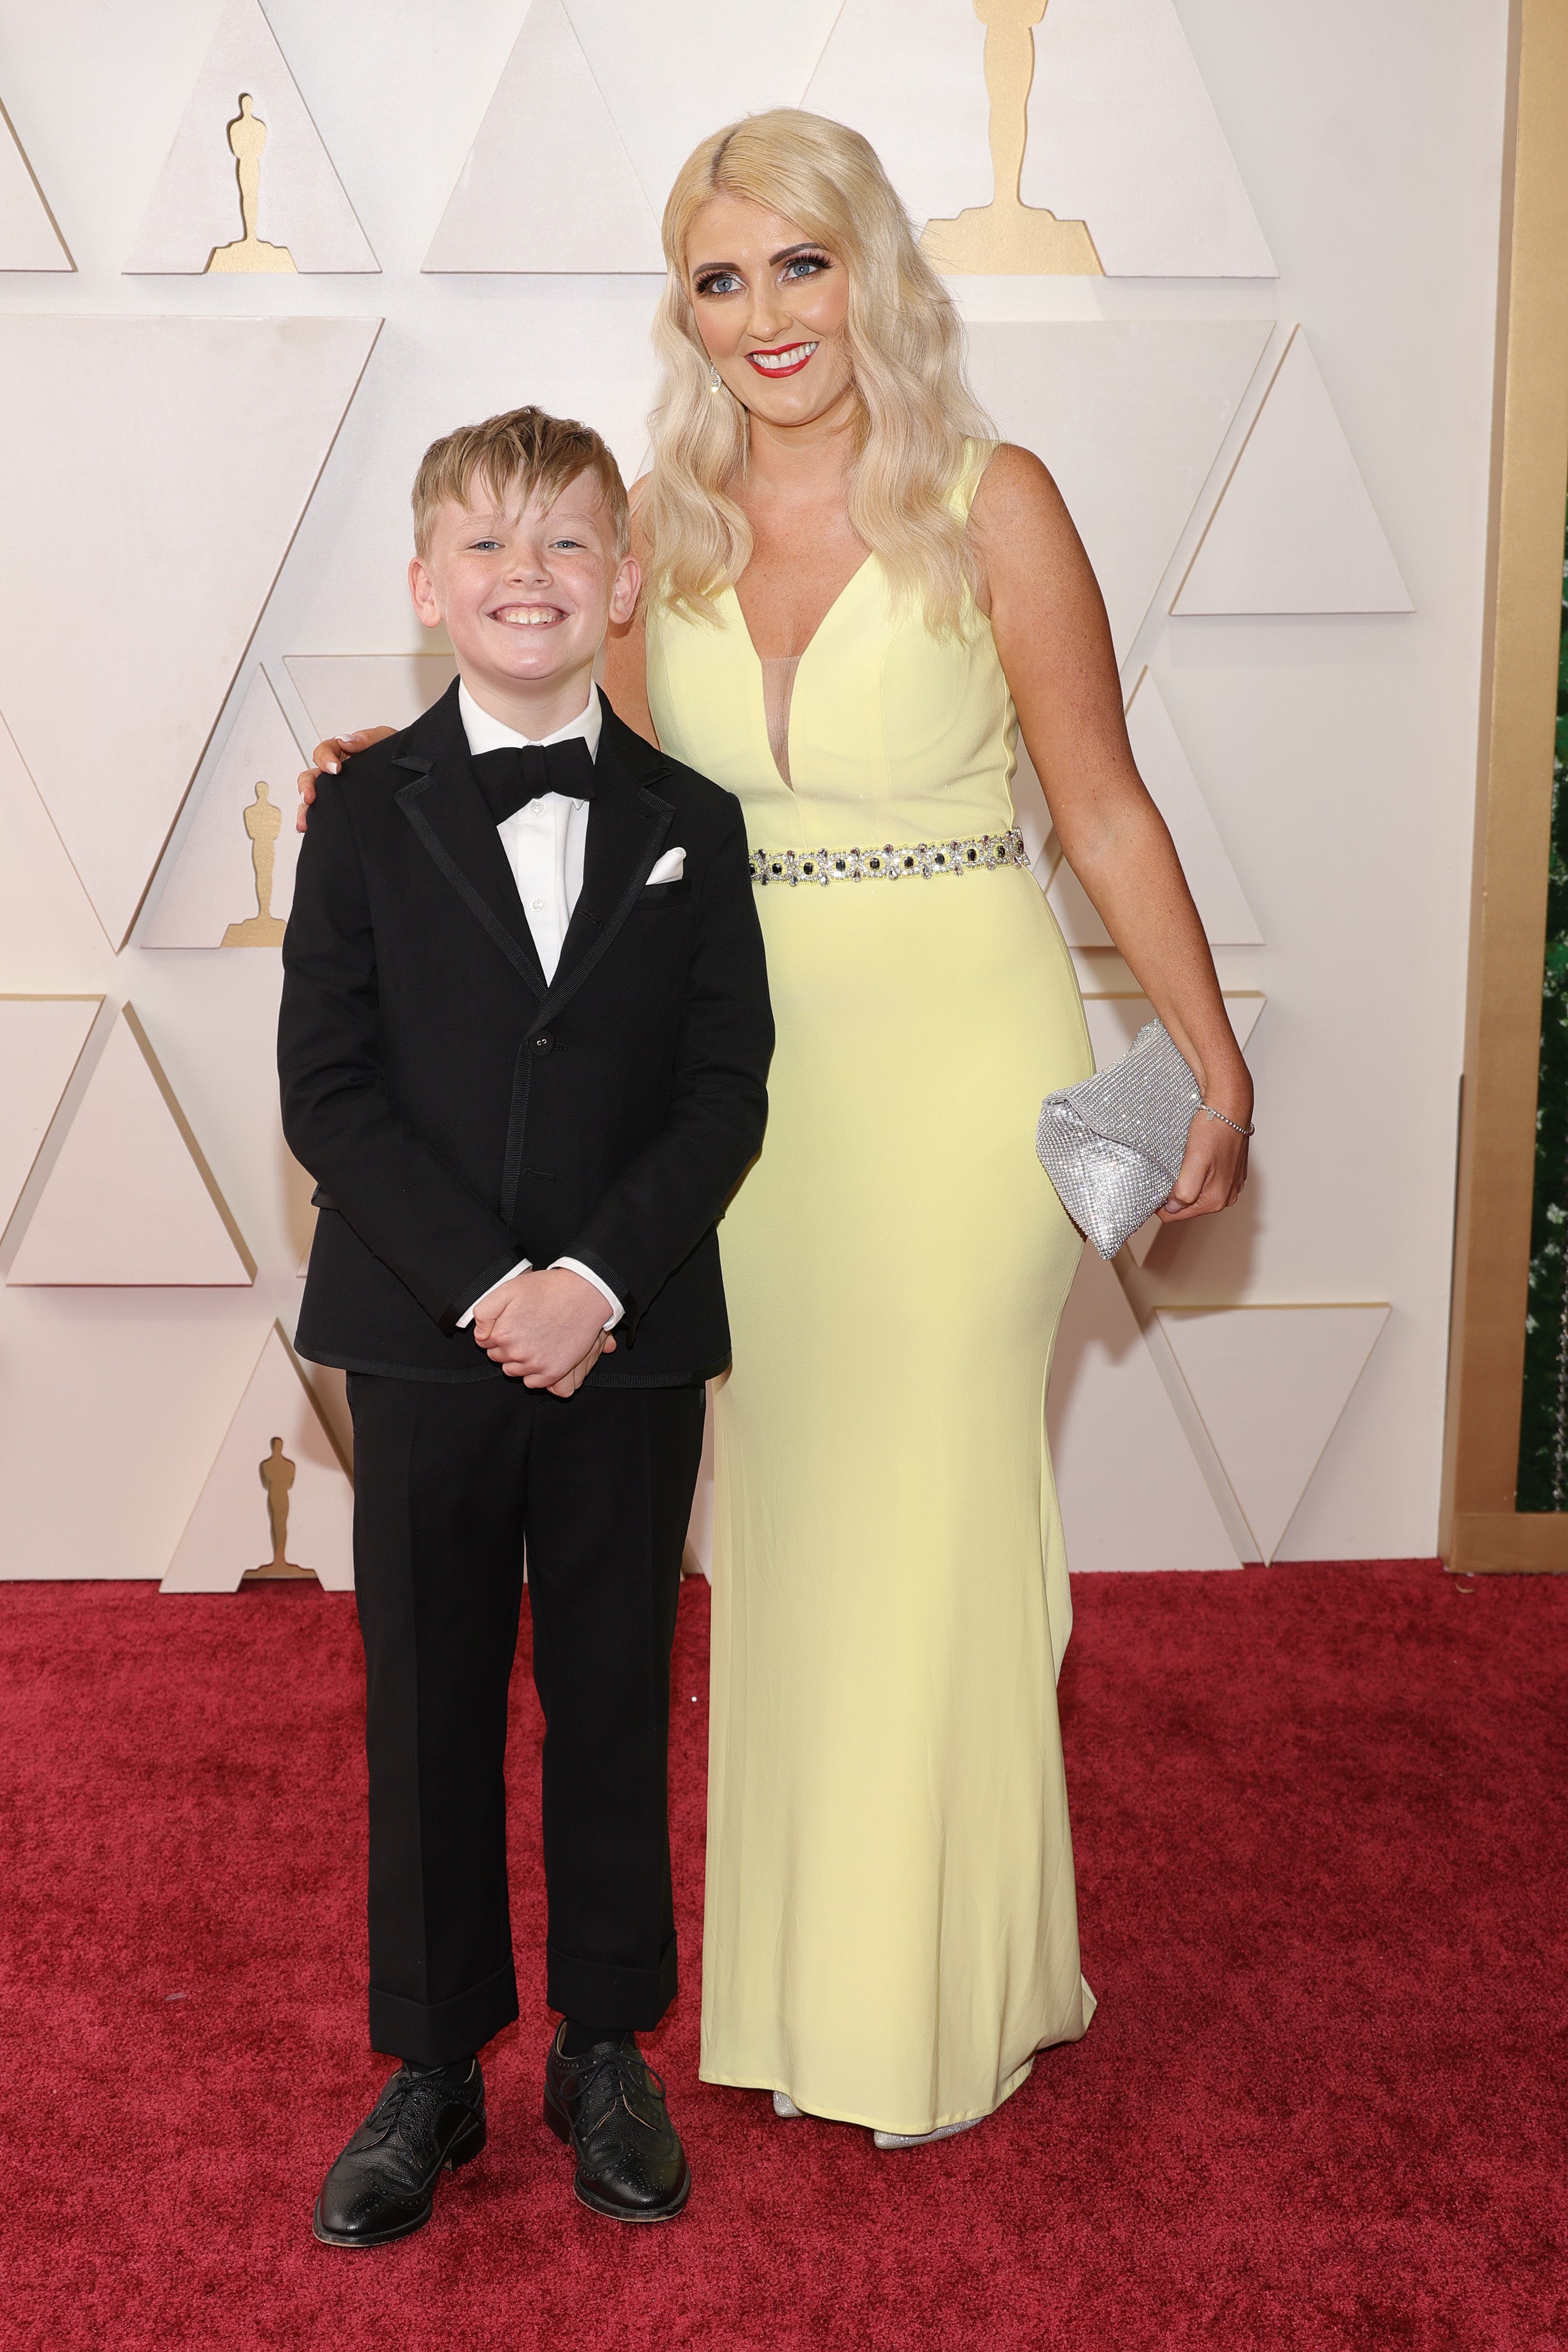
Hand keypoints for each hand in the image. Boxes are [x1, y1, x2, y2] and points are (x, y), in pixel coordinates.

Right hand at [295, 726, 395, 832]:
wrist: (410, 776)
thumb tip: (346, 740)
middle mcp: (336, 773)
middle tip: (310, 797)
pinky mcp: (342, 808)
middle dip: (307, 786)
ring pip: (313, 798)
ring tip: (305, 821)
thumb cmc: (394, 755)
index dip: (325, 759)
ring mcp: (338, 792)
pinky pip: (323, 814)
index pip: (324, 752)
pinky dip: (313, 820)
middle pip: (312, 777)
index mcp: (342, 753)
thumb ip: (366, 738)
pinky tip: (309, 828)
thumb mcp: (384, 739)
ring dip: (305, 809)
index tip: (335, 768)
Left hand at [471, 1268, 616, 1388]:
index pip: (484, 1342)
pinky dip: (534, 1373)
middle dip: (506, 1345)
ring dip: (518, 1360)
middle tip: (524, 1329)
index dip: (496, 1331)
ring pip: (513, 1371)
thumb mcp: (508, 1289)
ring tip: (533, 1341)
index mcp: (503, 1333)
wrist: (583, 1295)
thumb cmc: (547, 1290)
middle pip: (498, 1357)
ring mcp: (536, 1365)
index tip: (510, 1323)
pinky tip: (541, 1355)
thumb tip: (479, 1334)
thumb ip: (484, 1312)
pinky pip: (532, 1383)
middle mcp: (516, 1353)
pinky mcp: (553, 1372)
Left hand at [1157, 1108, 1249, 1221]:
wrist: (1230, 1106)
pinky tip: (1193, 1159)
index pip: (1175, 1215)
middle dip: (1173, 1193)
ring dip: (1184, 1182)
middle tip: (1166, 1171)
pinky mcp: (1231, 1173)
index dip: (1159, 1204)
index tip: (1152, 1186)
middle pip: (1186, 1206)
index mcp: (1216, 1199)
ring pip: (1195, 1193)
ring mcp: (1230, 1185)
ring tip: (1180, 1162)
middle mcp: (1226, 1196)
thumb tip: (1173, 1207)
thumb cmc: (1213, 1129)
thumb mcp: (1194, 1162)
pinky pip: (1206, 1181)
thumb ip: (1184, 1191)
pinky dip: (1196, 1174)